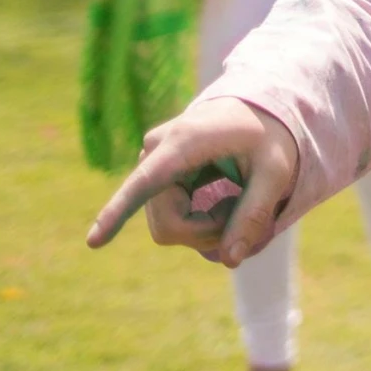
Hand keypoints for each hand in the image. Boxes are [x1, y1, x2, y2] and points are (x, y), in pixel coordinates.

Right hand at [86, 96, 298, 266]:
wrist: (256, 109)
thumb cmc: (269, 136)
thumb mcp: (277, 172)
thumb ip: (255, 214)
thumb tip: (229, 261)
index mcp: (186, 141)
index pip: (146, 182)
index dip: (118, 213)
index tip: (93, 242)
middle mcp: (157, 148)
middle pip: (168, 224)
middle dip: (207, 232)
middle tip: (242, 213)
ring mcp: (151, 161)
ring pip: (166, 225)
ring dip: (204, 227)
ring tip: (234, 202)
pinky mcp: (153, 173)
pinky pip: (168, 217)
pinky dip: (197, 220)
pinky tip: (222, 202)